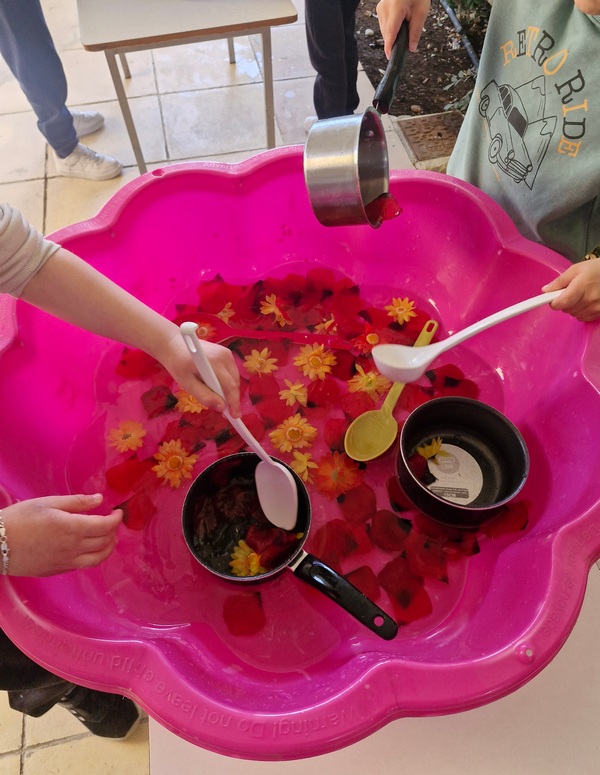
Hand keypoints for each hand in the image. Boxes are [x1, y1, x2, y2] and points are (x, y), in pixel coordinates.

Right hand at [1, 494, 122, 576]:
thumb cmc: (20, 519)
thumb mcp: (48, 503)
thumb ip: (77, 502)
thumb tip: (99, 499)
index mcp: (72, 528)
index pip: (106, 526)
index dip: (116, 519)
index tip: (119, 512)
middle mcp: (73, 548)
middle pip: (105, 542)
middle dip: (114, 532)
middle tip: (113, 522)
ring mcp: (66, 562)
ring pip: (98, 559)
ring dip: (109, 548)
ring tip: (109, 538)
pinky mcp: (57, 571)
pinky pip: (83, 566)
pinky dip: (93, 557)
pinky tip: (90, 548)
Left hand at [156, 329, 241, 417]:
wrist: (173, 344)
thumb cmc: (177, 364)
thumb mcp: (186, 383)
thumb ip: (204, 396)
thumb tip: (221, 407)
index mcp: (214, 361)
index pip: (229, 385)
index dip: (233, 402)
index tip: (235, 416)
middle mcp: (224, 355)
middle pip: (234, 382)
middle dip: (232, 399)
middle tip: (227, 413)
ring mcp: (227, 353)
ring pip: (234, 378)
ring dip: (229, 391)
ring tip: (220, 402)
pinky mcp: (226, 354)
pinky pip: (231, 373)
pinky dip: (227, 383)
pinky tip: (218, 390)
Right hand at [376, 0, 430, 57]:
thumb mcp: (421, 11)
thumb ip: (416, 31)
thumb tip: (411, 47)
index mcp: (395, 7)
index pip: (391, 32)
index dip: (390, 47)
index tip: (390, 57)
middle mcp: (384, 8)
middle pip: (387, 33)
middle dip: (395, 40)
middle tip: (407, 40)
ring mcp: (380, 8)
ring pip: (384, 30)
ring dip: (393, 34)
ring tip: (404, 26)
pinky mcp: (380, 9)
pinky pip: (384, 24)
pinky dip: (391, 28)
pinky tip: (399, 24)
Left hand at [542, 259, 599, 321]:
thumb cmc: (597, 269)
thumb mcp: (576, 269)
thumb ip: (560, 281)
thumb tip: (545, 290)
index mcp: (581, 287)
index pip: (561, 303)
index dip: (554, 302)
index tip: (553, 298)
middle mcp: (589, 300)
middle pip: (566, 309)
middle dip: (564, 302)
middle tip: (571, 292)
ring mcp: (596, 308)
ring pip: (574, 315)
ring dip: (573, 307)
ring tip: (581, 295)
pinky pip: (584, 318)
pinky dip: (582, 312)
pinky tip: (587, 302)